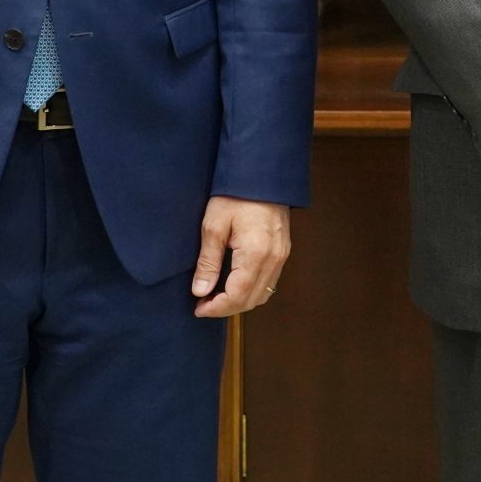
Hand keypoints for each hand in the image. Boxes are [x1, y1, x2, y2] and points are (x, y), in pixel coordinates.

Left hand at [192, 196, 289, 316]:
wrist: (261, 173)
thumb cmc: (235, 195)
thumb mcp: (214, 225)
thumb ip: (208, 261)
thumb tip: (200, 291)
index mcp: (256, 254)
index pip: (237, 296)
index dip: (216, 308)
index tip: (198, 308)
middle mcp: (274, 259)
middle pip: (252, 300)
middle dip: (226, 308)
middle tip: (203, 305)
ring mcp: (282, 256)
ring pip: (263, 294)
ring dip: (240, 301)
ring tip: (216, 297)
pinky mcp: (283, 251)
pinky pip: (269, 282)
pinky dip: (252, 291)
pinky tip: (234, 285)